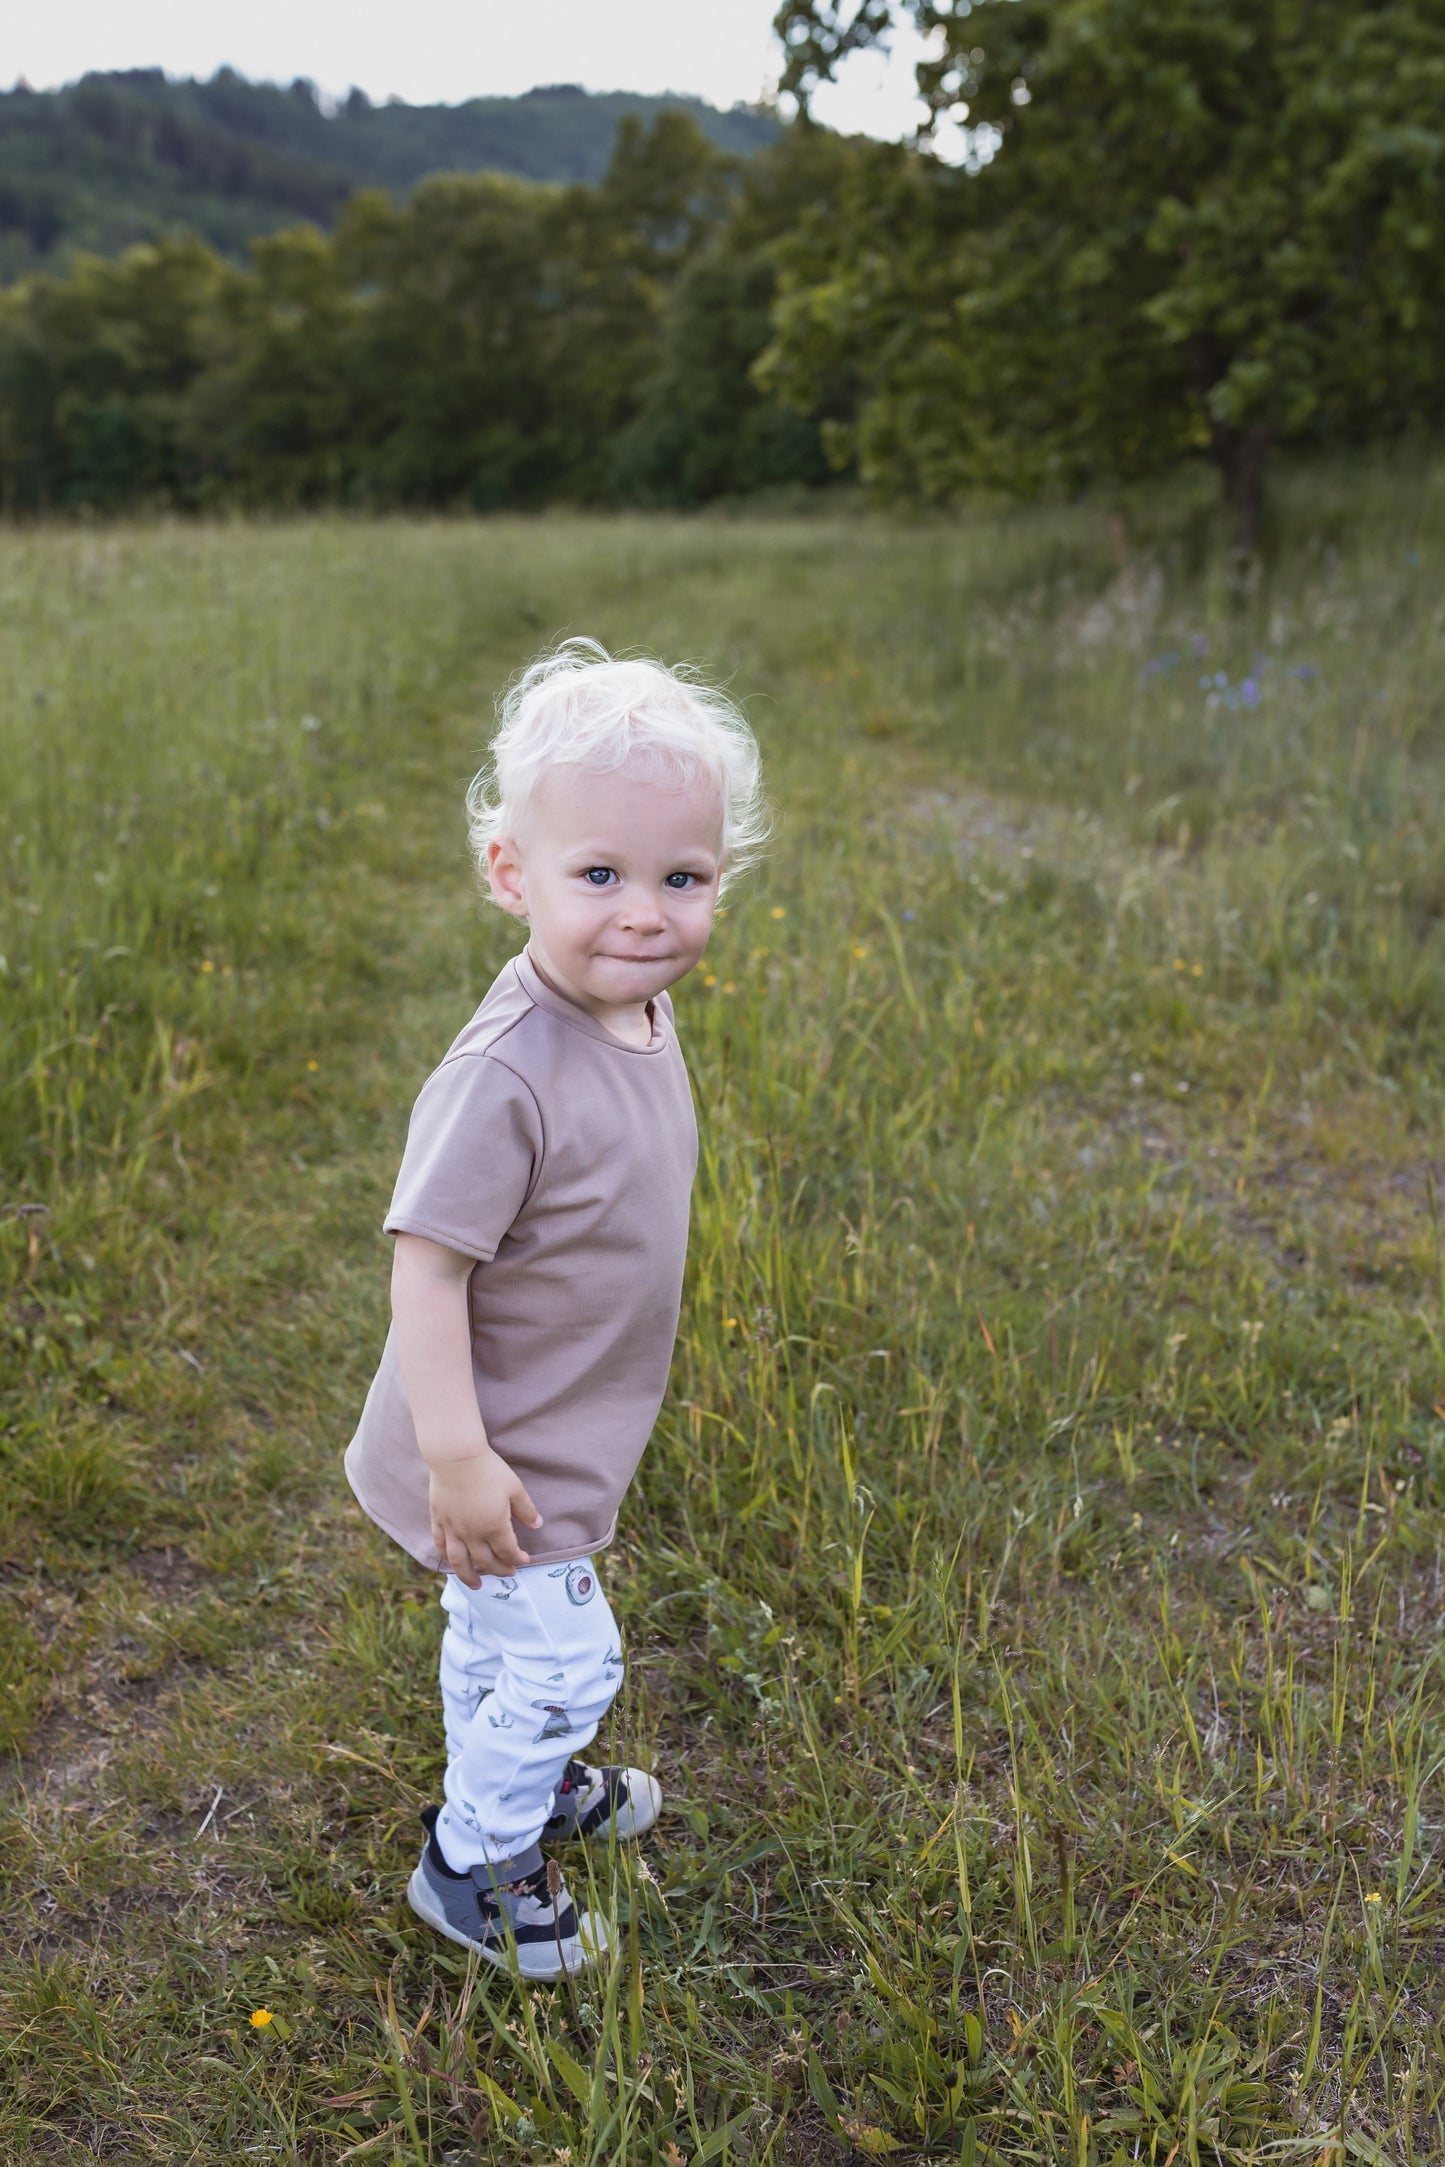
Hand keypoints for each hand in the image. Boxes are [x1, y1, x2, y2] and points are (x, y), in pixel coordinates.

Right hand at [427, 1449, 541, 1587]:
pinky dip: (446, 1557)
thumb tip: (538, 1525)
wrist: (456, 1456)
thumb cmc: (489, 1470)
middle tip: (507, 1573)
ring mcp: (453, 1529)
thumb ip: (526, 1510)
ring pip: (460, 1562)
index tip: (524, 1560)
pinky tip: (453, 1562)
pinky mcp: (439, 1520)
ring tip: (476, 1585)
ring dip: (469, 1576)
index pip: (508, 1551)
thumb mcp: (514, 1488)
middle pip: (486, 1561)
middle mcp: (472, 1534)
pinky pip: (441, 1545)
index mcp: (494, 1526)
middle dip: (499, 1570)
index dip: (518, 1559)